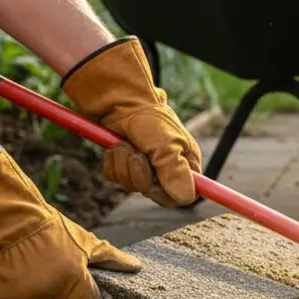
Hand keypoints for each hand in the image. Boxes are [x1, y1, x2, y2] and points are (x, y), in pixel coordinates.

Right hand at [0, 147, 141, 298]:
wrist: (9, 220)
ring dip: (43, 297)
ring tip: (40, 271)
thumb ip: (112, 258)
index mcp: (76, 284)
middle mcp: (53, 297)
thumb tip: (135, 266)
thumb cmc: (52, 229)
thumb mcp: (86, 242)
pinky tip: (21, 274)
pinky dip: (19, 295)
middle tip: (63, 280)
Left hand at [61, 37, 201, 206]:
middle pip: (153, 193)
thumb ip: (176, 173)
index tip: (154, 184)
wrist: (119, 99)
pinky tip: (115, 146)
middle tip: (136, 155)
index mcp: (186, 163)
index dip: (167, 193)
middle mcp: (167, 167)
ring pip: (130, 185)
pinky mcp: (123, 163)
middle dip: (139, 175)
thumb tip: (186, 199)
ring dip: (123, 165)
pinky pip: (114, 177)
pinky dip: (112, 163)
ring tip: (125, 144)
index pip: (183, 195)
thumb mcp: (167, 145)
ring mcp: (144, 166)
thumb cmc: (149, 118)